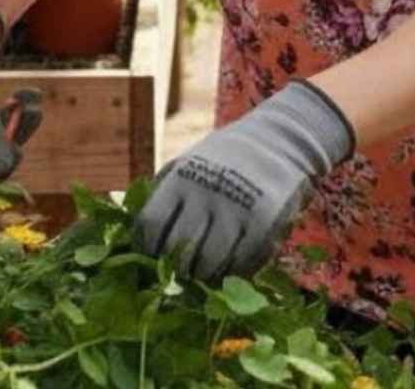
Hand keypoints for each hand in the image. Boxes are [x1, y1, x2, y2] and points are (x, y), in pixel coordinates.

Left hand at [134, 81, 354, 281]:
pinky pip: (239, 267)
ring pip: (207, 267)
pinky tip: (231, 261)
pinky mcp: (262, 225)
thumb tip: (135, 239)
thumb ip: (163, 195)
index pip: (150, 227)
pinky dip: (232, 272)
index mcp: (181, 178)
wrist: (279, 138)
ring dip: (203, 274)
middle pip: (176, 254)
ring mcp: (235, 211)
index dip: (147, 249)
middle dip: (175, 267)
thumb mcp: (188, 163)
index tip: (152, 256)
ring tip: (205, 266)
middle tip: (180, 268)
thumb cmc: (225, 157)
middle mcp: (205, 195)